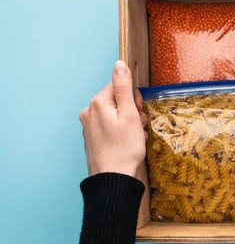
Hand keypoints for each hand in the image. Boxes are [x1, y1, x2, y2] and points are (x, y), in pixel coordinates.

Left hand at [79, 61, 147, 177]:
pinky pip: (110, 126)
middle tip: (138, 126)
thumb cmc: (124, 148)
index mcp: (98, 103)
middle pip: (117, 99)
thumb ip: (124, 88)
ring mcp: (88, 125)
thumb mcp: (130, 115)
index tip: (138, 112)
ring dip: (129, 122)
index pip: (119, 85)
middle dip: (132, 110)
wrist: (113, 178)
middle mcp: (89, 111)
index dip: (133, 97)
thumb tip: (119, 65)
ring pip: (115, 113)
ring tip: (134, 137)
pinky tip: (127, 142)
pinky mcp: (91, 137)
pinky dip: (121, 131)